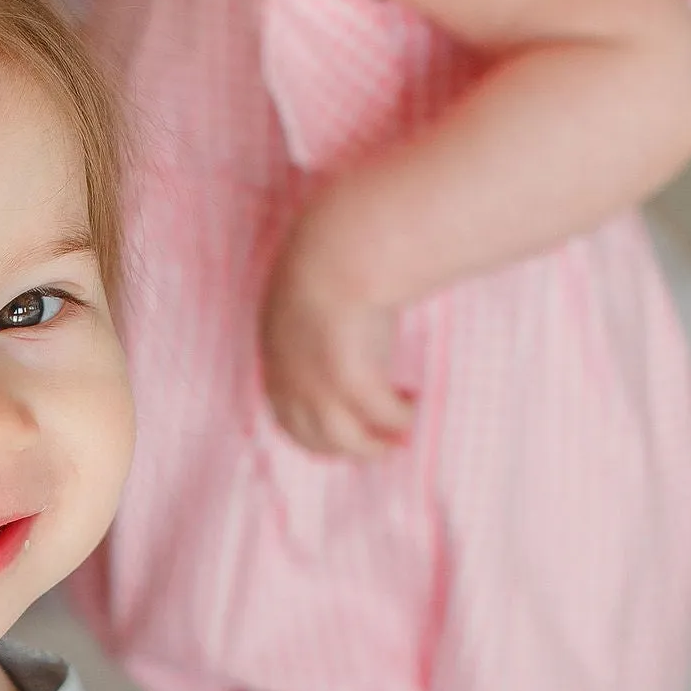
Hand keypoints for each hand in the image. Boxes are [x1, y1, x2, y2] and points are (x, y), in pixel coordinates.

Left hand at [258, 215, 412, 458]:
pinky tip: (414, 403)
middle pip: (311, 435)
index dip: (315, 428)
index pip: (286, 412)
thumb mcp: (310, 293)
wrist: (341, 245)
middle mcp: (289, 377)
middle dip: (347, 445)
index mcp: (276, 355)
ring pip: (342, 438)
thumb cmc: (335, 255)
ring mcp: (317, 382)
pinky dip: (398, 417)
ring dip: (372, 445)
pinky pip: (380, 416)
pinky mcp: (350, 381)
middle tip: (381, 444)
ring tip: (398, 438)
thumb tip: (338, 322)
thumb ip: (316, 317)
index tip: (348, 426)